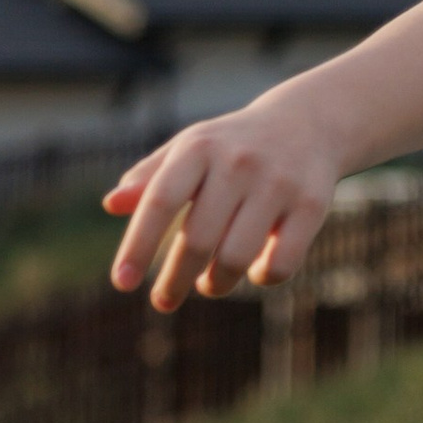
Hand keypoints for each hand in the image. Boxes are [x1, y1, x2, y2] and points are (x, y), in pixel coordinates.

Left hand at [103, 102, 339, 309]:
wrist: (308, 122)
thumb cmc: (231, 144)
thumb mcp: (189, 148)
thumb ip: (149, 177)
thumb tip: (111, 205)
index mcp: (199, 147)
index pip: (160, 201)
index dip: (138, 245)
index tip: (122, 283)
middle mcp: (238, 163)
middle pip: (198, 240)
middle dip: (175, 281)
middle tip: (164, 301)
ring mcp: (278, 184)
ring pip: (237, 257)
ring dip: (216, 283)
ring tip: (208, 283)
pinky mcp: (311, 205)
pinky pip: (281, 263)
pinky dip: (262, 278)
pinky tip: (255, 271)